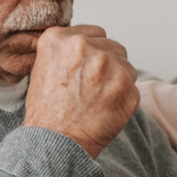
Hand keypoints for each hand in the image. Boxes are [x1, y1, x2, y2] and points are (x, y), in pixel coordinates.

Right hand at [23, 25, 138, 157]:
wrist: (53, 144)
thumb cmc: (47, 112)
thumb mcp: (43, 68)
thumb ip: (66, 49)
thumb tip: (90, 43)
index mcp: (60, 38)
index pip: (95, 33)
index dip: (93, 53)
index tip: (85, 70)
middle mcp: (83, 46)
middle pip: (113, 47)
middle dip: (107, 66)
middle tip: (91, 89)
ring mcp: (106, 65)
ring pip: (126, 65)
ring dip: (118, 81)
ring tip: (97, 100)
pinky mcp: (125, 85)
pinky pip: (133, 86)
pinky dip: (124, 99)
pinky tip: (106, 110)